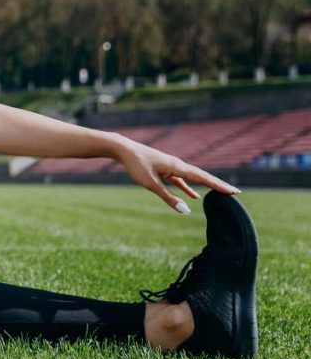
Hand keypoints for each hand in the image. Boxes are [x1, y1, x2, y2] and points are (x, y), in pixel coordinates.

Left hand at [112, 134, 241, 212]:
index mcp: (177, 167)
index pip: (203, 178)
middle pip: (202, 177)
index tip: (234, 191)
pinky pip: (180, 179)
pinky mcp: (163, 169)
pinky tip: (194, 196)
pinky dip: (188, 187)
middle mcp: (177, 165)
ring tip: (220, 193)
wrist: (123, 149)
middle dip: (217, 185)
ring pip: (192, 178)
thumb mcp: (151, 184)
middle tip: (234, 193)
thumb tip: (186, 210)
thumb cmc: (136, 165)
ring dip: (205, 185)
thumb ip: (168, 197)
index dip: (218, 186)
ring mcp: (171, 166)